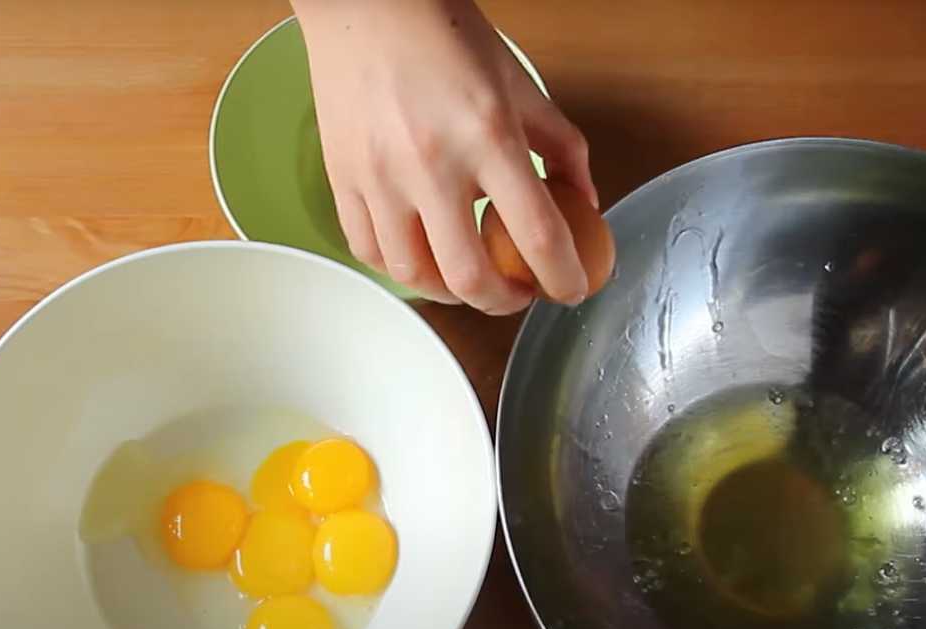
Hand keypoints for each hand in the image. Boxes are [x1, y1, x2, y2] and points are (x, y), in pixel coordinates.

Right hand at [292, 0, 596, 312]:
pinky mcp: (341, 180)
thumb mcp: (519, 82)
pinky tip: (423, 257)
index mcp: (487, 134)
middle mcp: (430, 163)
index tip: (570, 289)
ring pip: (415, 275)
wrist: (365, 5)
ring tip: (471, 280)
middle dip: (506, 302)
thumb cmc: (443, 34)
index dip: (563, 277)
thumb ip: (561, 145)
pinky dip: (402, 268)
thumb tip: (585, 201)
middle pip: (472, 276)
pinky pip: (369, 251)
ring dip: (452, 294)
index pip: (537, 233)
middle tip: (519, 292)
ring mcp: (379, 177)